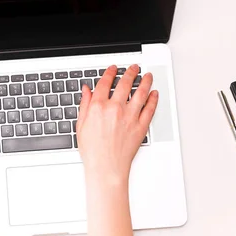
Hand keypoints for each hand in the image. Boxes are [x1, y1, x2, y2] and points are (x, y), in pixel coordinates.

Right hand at [76, 64, 157, 183]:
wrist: (106, 167)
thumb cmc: (93, 151)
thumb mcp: (81, 125)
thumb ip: (85, 105)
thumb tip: (86, 91)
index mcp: (98, 107)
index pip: (106, 83)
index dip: (110, 73)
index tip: (113, 69)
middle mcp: (115, 108)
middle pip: (125, 83)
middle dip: (130, 72)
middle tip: (134, 68)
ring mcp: (130, 116)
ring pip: (141, 92)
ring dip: (145, 81)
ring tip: (148, 76)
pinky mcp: (141, 126)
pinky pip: (150, 108)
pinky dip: (153, 99)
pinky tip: (154, 94)